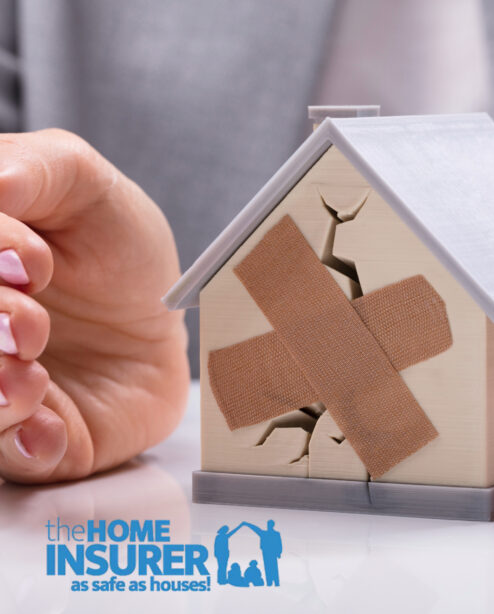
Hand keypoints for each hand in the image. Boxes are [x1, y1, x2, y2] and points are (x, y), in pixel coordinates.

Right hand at [0, 129, 188, 482]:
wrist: (169, 315)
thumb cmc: (118, 247)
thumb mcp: (85, 184)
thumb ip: (34, 170)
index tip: (31, 263)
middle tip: (30, 324)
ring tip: (30, 379)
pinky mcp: (27, 438)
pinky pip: (5, 456)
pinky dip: (21, 443)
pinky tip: (51, 425)